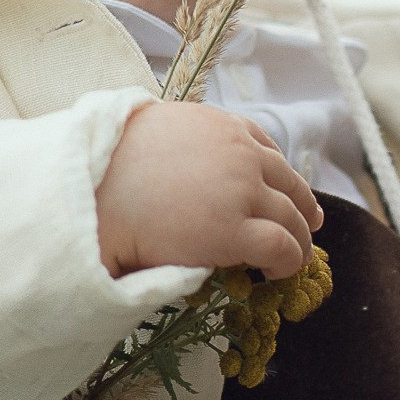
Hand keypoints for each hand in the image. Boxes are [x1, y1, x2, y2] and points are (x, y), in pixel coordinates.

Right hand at [96, 101, 320, 279]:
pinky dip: (290, 261)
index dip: (281, 177)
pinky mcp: (237, 230)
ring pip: (292, 218)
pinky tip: (278, 273)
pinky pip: (282, 247)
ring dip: (298, 242)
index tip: (286, 192)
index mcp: (221, 126)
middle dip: (302, 208)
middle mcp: (240, 154)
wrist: (93, 192)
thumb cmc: (108, 167)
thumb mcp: (155, 131)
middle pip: (289, 183)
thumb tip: (186, 163)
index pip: (266, 149)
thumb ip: (185, 142)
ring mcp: (242, 191)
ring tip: (295, 261)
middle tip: (307, 228)